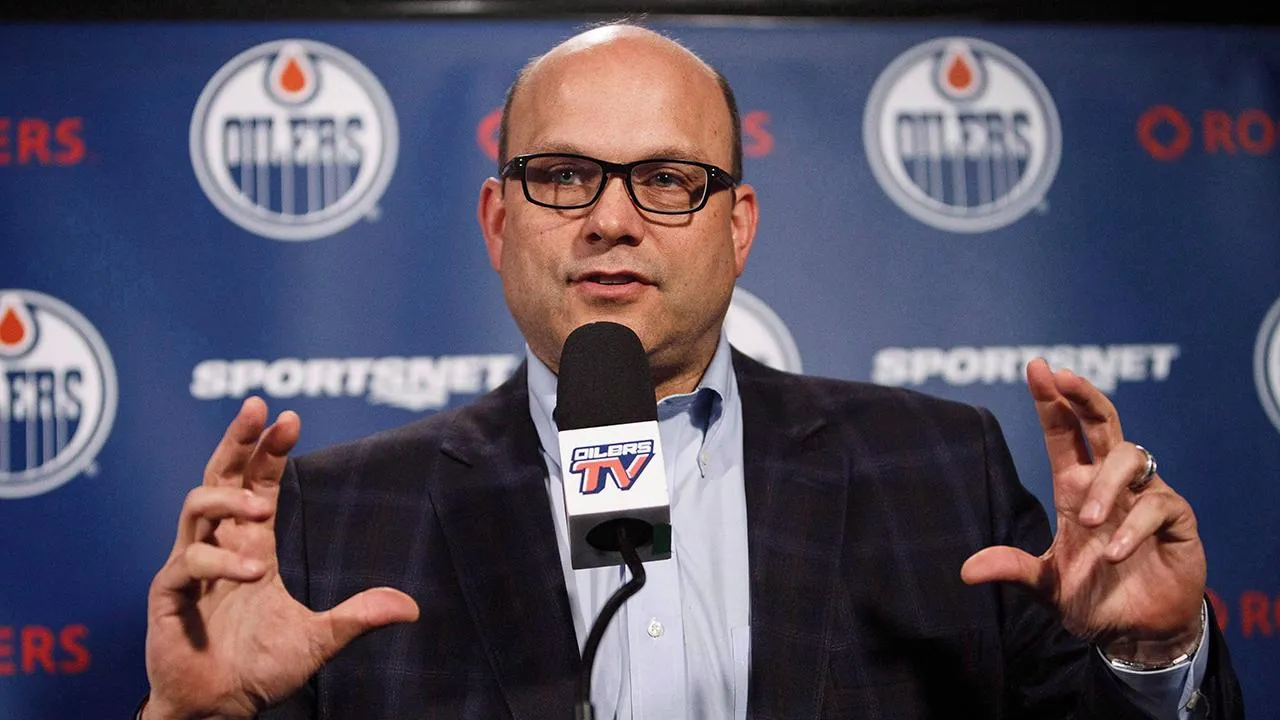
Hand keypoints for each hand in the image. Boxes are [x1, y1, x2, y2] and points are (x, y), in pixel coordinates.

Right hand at [143, 398, 419, 718]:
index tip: (291, 418)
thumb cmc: (261, 669)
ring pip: (195, 506)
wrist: (220, 708)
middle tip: (257, 407)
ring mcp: (190, 567)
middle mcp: (220, 546)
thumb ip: (357, 618)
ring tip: (261, 508)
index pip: (258, 484)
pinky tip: (252, 573)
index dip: (270, 451)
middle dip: (237, 440)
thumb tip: (410, 608)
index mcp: (251, 546)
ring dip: (229, 500)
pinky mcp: (168, 595)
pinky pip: (186, 563)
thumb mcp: (318, 639)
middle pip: (220, 476)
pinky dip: (220, 562)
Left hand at [961, 358, 1205, 664]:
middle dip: (1083, 395)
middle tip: (1063, 377)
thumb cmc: (1093, 598)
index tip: (1038, 367)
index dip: (1052, 400)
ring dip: (1106, 484)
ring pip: (1129, 457)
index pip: (1064, 434)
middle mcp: (1109, 484)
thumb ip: (1013, 570)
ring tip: (1089, 522)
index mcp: (1075, 488)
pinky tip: (1114, 552)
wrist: (1139, 630)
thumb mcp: (1047, 586)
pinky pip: (1157, 505)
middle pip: (1104, 422)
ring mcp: (1144, 496)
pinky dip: (1133, 527)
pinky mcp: (1176, 518)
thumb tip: (966, 571)